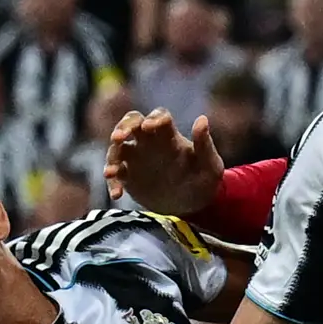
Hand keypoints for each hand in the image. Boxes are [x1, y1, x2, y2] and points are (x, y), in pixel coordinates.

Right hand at [103, 108, 223, 216]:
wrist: (193, 206)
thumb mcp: (210, 167)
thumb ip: (205, 145)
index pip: (158, 117)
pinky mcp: (128, 175)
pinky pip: (115, 172)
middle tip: (118, 137)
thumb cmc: (204, 181)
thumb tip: (202, 119)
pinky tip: (117, 194)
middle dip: (123, 127)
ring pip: (118, 147)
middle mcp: (150, 141)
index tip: (149, 127)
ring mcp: (137, 157)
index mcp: (170, 136)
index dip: (153, 119)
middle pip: (132, 122)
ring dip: (113, 155)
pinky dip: (113, 181)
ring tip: (112, 172)